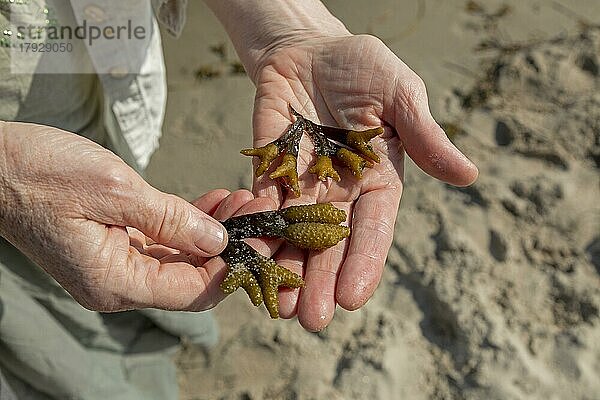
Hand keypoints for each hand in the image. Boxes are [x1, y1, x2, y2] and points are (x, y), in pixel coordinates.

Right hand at [0, 122, 271, 311]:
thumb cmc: (41, 173)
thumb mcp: (114, 189)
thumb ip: (171, 219)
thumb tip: (220, 240)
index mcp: (116, 282)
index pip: (196, 290)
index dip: (235, 264)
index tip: (263, 231)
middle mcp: (119, 284)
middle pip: (193, 277)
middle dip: (231, 245)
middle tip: (258, 208)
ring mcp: (116, 266)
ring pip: (182, 259)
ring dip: (213, 232)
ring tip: (242, 200)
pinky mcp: (114, 246)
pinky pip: (163, 243)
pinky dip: (189, 225)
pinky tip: (213, 203)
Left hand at [250, 35, 477, 330]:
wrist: (308, 49)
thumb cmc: (362, 66)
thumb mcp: (399, 93)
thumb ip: (424, 136)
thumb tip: (468, 175)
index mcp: (378, 179)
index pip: (373, 228)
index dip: (364, 262)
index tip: (354, 297)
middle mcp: (340, 192)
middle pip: (331, 244)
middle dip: (322, 280)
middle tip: (313, 319)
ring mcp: (302, 186)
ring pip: (293, 235)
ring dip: (286, 269)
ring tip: (280, 306)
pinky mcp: (268, 173)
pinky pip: (260, 206)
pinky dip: (254, 231)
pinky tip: (247, 259)